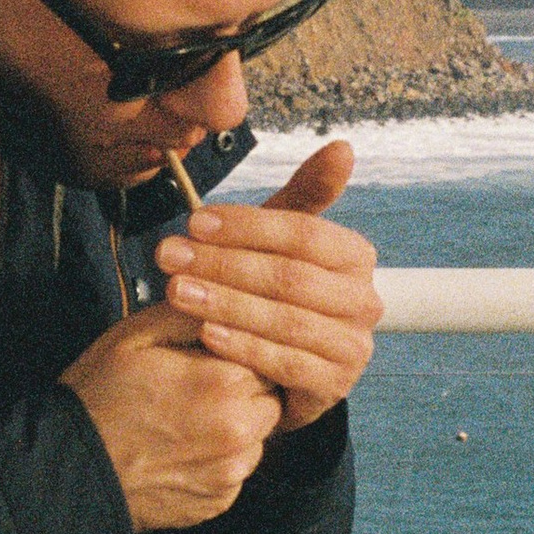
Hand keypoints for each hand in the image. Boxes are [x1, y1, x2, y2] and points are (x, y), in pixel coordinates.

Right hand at [61, 301, 281, 531]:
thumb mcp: (137, 334)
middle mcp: (239, 431)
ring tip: (189, 417)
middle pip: (271, 396)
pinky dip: (221, 458)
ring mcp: (230, 472)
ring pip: (258, 435)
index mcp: (225, 382)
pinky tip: (183, 447)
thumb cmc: (98, 395)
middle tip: (200, 383)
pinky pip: (237, 470)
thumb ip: (193, 312)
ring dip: (238, 424)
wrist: (69, 468)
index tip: (214, 352)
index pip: (265, 353)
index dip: (238, 350)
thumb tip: (227, 299)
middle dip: (245, 387)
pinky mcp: (219, 502)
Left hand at [151, 138, 380, 432]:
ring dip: (226, 303)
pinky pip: (287, 363)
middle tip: (169, 255)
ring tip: (176, 291)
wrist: (276, 372)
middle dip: (224, 263)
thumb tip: (343, 147)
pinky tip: (205, 334)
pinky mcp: (336, 386)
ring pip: (287, 319)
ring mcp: (354, 347)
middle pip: (291, 276)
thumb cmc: (274, 295)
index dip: (248, 226)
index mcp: (355, 257)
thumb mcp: (280, 245)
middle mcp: (365, 301)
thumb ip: (304, 198)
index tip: (193, 222)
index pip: (303, 233)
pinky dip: (244, 347)